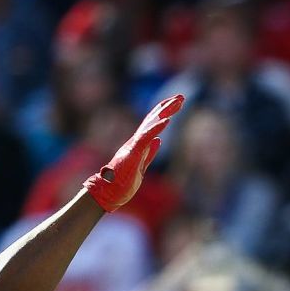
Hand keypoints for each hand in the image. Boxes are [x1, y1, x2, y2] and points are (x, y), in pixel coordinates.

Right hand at [83, 95, 183, 211]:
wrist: (108, 193)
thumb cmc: (122, 183)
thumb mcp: (141, 166)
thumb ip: (149, 153)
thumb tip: (158, 141)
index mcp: (138, 144)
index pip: (152, 124)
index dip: (163, 113)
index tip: (176, 103)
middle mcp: (135, 142)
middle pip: (152, 119)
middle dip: (167, 107)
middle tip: (181, 97)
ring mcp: (133, 146)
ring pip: (150, 124)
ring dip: (164, 112)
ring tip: (177, 102)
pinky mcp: (131, 154)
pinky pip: (145, 138)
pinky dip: (155, 128)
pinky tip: (167, 120)